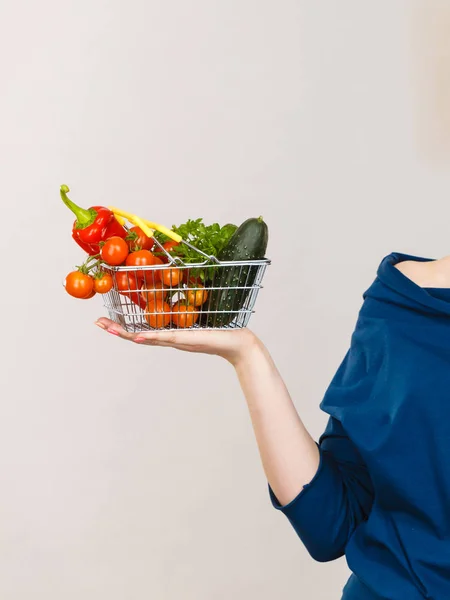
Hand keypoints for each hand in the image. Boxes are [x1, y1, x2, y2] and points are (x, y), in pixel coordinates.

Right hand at [94, 317, 258, 364]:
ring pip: (145, 338)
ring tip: (108, 329)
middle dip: (116, 329)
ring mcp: (176, 341)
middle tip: (98, 323)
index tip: (106, 319)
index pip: (142, 328)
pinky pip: (164, 338)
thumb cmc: (222, 328)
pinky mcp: (185, 340)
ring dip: (125, 333)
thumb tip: (184, 284)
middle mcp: (170, 339)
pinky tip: (135, 336)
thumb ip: (191, 304)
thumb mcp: (202, 313)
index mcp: (171, 332)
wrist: (238, 343)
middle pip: (137, 335)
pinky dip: (149, 337)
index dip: (123, 324)